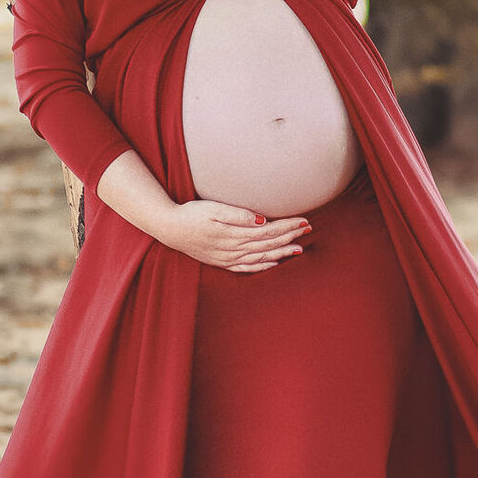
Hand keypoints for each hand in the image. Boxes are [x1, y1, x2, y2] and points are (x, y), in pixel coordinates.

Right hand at [160, 199, 311, 271]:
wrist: (169, 228)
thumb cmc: (191, 214)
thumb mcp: (214, 209)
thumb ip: (239, 215)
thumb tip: (262, 220)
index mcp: (235, 234)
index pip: (269, 230)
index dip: (288, 226)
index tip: (304, 220)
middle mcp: (234, 249)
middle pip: (269, 244)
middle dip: (290, 237)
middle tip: (308, 230)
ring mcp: (229, 258)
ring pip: (262, 257)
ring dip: (281, 253)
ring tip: (299, 248)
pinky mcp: (222, 262)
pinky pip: (248, 268)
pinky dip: (264, 266)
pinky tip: (274, 264)